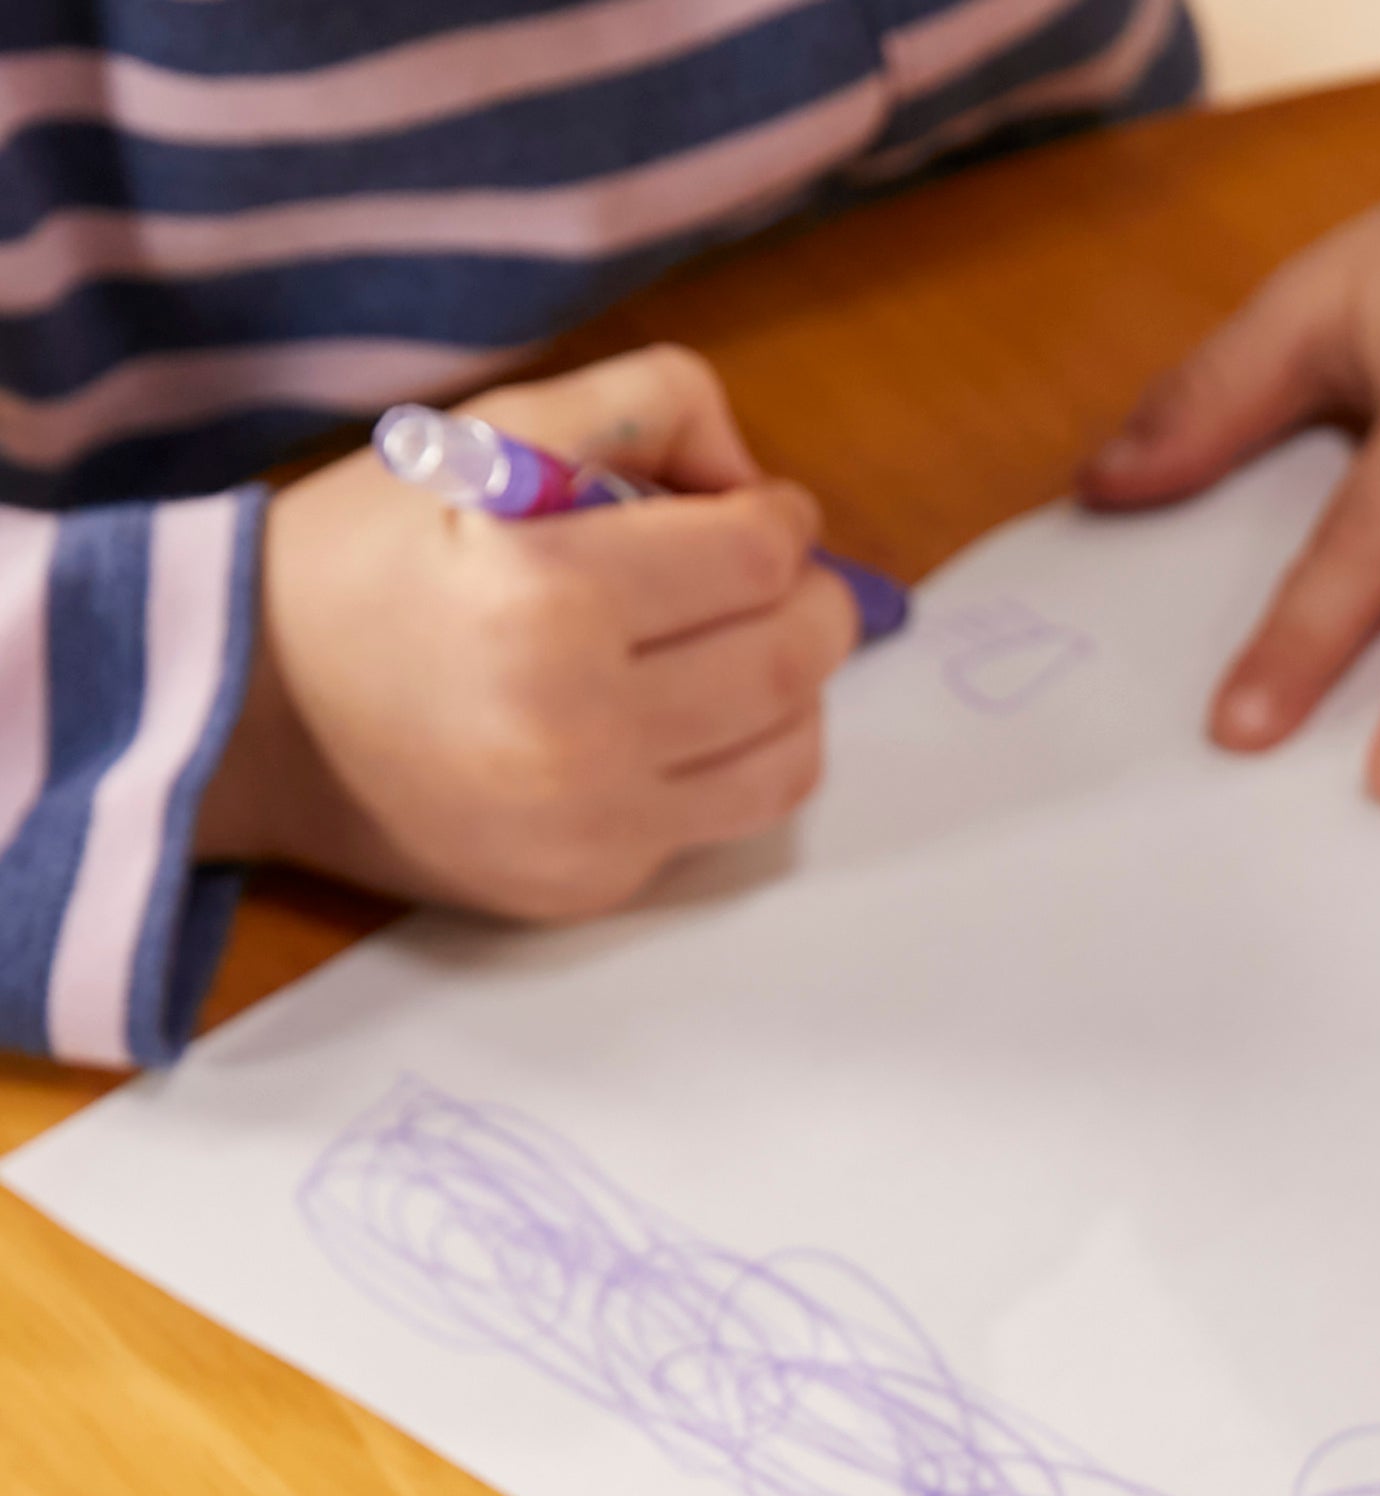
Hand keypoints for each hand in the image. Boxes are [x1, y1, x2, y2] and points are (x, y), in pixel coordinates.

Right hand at [200, 348, 856, 917]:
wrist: (247, 713)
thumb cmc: (363, 563)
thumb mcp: (474, 439)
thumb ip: (632, 409)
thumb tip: (755, 474)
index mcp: (546, 596)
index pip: (754, 557)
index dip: (780, 519)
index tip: (764, 510)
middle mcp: (580, 724)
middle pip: (790, 658)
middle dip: (815, 600)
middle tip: (785, 576)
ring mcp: (593, 822)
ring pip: (788, 753)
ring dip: (801, 688)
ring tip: (756, 644)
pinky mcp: (593, 883)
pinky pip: (730, 821)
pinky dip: (748, 760)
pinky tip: (708, 717)